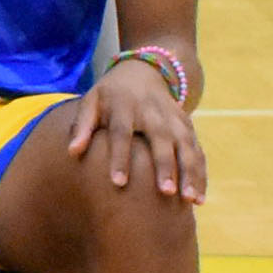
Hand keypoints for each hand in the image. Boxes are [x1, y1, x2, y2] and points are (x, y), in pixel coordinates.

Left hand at [69, 59, 208, 202]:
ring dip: (190, 174)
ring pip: (186, 148)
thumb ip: (81, 126)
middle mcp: (154, 113)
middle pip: (162, 141)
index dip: (120, 158)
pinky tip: (198, 198)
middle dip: (165, 167)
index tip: (117, 183)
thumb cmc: (110, 96)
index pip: (122, 134)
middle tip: (165, 192)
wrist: (143, 72)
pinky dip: (200, 174)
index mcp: (125, 107)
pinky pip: (197, 152)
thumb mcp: (91, 102)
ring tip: (190, 201)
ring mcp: (174, 120)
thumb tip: (71, 152)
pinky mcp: (188, 126)